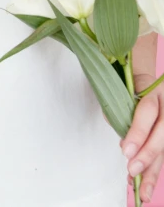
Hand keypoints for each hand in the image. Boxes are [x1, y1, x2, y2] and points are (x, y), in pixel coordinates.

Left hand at [120, 73, 163, 202]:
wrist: (149, 85)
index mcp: (156, 90)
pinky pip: (162, 155)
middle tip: (132, 170)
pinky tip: (143, 184)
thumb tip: (120, 139)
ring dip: (153, 171)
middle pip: (162, 134)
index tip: (125, 150)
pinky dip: (152, 170)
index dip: (138, 132)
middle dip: (147, 154)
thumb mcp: (124, 89)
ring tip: (143, 192)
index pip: (148, 111)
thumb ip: (118, 108)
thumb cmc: (133, 87)